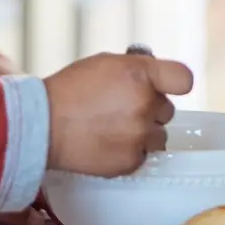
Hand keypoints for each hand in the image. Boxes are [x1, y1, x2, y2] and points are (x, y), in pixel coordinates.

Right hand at [43, 50, 194, 176]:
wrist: (41, 125)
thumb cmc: (68, 91)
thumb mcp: (104, 64)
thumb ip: (135, 70)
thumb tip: (155, 79)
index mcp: (140, 74)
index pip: (183, 79)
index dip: (174, 83)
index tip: (167, 88)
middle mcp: (145, 104)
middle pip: (167, 110)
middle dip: (150, 110)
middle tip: (121, 109)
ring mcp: (140, 135)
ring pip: (158, 136)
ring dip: (142, 133)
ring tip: (112, 129)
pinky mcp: (132, 161)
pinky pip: (143, 156)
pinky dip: (128, 152)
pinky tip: (107, 143)